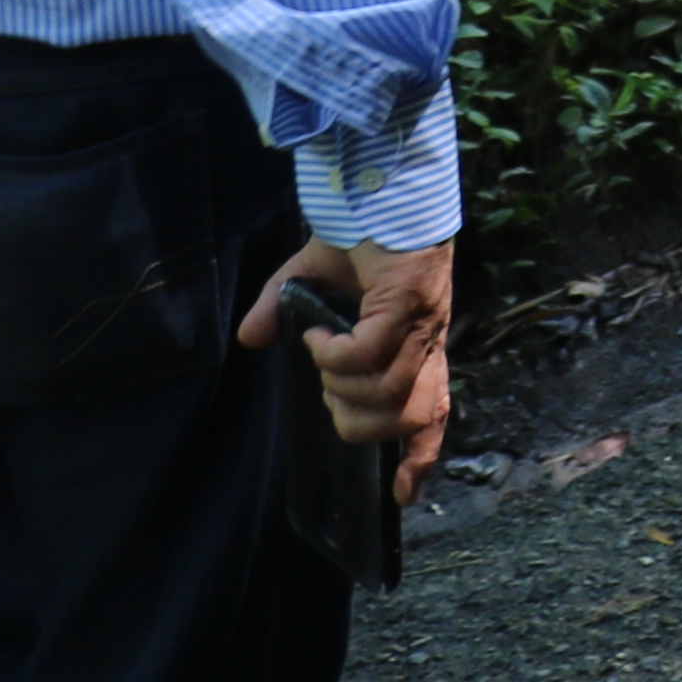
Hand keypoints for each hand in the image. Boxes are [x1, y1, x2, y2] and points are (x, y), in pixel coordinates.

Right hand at [241, 239, 456, 503]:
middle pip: (405, 419)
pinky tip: (321, 335)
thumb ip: (282, 313)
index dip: (419, 458)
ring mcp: (423, 325)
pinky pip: (372, 354)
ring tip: (324, 355)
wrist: (381, 185)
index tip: (401, 496)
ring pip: (389, 394)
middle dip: (357, 420)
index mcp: (416, 347)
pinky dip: (338, 355)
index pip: (432, 414)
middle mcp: (427, 343)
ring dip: (344, 387)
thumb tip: (249, 340)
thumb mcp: (311, 280)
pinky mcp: (411, 303)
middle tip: (330, 388)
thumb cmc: (360, 234)